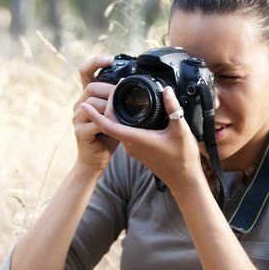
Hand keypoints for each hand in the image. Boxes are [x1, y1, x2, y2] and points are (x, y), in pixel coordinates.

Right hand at [73, 56, 119, 171]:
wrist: (96, 160)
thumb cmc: (108, 136)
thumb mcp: (115, 114)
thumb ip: (117, 100)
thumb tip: (130, 83)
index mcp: (87, 97)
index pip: (85, 72)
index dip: (95, 62)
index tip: (110, 59)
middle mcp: (79, 105)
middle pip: (91, 87)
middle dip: (110, 91)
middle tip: (124, 99)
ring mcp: (77, 118)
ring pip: (93, 103)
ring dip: (111, 108)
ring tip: (122, 116)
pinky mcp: (80, 132)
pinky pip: (96, 122)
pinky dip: (109, 123)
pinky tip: (117, 127)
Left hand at [79, 86, 204, 192]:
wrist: (183, 179)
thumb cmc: (183, 158)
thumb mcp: (181, 130)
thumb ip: (173, 109)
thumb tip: (166, 90)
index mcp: (137, 139)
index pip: (109, 126)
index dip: (96, 116)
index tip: (85, 105)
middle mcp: (131, 145)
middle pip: (111, 125)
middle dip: (104, 108)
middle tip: (106, 91)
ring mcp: (132, 149)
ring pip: (117, 129)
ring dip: (112, 115)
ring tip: (114, 97)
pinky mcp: (137, 150)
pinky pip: (124, 133)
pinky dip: (121, 122)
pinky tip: (127, 112)